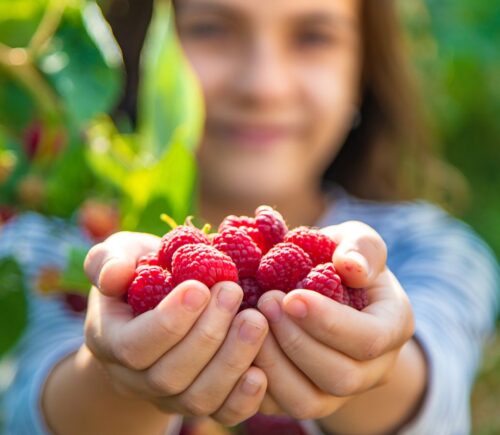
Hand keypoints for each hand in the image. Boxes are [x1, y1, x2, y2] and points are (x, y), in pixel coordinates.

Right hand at [83, 232, 268, 425]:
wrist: (160, 302)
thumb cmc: (142, 271)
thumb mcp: (121, 255)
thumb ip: (109, 261)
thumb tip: (115, 275)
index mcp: (112, 341)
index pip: (135, 346)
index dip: (169, 322)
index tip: (200, 287)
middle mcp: (137, 378)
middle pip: (169, 376)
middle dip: (207, 335)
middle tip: (233, 292)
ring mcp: (170, 396)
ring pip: (198, 398)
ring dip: (231, 361)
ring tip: (256, 320)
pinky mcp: (203, 401)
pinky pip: (222, 413)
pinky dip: (244, 399)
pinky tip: (261, 370)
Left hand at [253, 221, 414, 418]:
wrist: (325, 290)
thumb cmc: (340, 261)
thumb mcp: (356, 241)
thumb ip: (361, 247)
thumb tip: (350, 267)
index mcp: (392, 327)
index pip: (369, 340)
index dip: (329, 322)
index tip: (292, 297)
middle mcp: (371, 369)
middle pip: (341, 377)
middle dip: (297, 341)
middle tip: (265, 302)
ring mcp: (338, 392)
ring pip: (308, 403)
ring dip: (274, 363)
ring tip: (250, 322)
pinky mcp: (304, 398)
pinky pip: (279, 407)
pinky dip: (255, 380)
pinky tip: (239, 343)